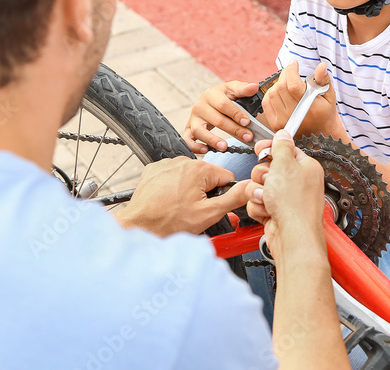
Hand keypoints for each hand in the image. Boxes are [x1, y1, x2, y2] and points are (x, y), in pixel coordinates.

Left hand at [114, 157, 247, 235]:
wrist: (139, 227)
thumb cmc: (169, 222)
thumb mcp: (209, 214)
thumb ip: (233, 198)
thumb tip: (250, 187)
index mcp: (199, 169)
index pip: (226, 177)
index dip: (223, 194)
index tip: (212, 206)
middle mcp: (182, 161)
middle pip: (207, 176)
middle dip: (205, 193)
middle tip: (194, 210)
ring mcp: (166, 164)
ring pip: (189, 176)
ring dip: (189, 190)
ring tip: (179, 207)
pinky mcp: (154, 170)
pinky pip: (172, 176)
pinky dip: (172, 187)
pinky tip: (168, 200)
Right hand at [184, 80, 259, 152]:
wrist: (209, 100)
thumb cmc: (223, 96)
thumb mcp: (232, 89)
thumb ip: (243, 89)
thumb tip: (254, 87)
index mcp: (211, 94)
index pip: (223, 105)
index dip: (236, 114)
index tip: (247, 122)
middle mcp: (200, 106)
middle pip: (216, 120)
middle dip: (233, 130)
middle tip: (247, 137)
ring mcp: (193, 119)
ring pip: (199, 130)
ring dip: (212, 140)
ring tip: (224, 147)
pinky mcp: (189, 129)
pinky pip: (188, 139)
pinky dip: (194, 146)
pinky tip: (205, 150)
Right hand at [245, 130, 325, 258]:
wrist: (293, 237)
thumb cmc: (295, 205)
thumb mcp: (285, 165)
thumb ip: (281, 146)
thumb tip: (283, 133)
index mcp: (305, 167)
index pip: (284, 149)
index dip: (270, 149)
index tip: (261, 150)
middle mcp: (297, 182)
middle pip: (267, 168)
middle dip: (262, 175)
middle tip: (268, 181)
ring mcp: (285, 198)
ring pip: (259, 186)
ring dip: (258, 193)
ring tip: (267, 199)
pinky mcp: (275, 212)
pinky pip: (257, 202)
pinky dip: (258, 207)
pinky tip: (267, 211)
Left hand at [261, 62, 338, 136]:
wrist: (320, 136)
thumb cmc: (325, 114)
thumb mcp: (329, 96)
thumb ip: (324, 80)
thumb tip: (321, 66)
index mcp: (309, 107)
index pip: (292, 84)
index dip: (290, 70)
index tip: (294, 63)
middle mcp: (294, 115)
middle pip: (281, 87)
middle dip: (285, 74)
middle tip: (291, 71)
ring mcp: (283, 121)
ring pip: (272, 93)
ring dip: (278, 83)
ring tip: (287, 81)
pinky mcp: (276, 124)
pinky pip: (267, 103)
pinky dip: (271, 93)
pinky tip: (279, 91)